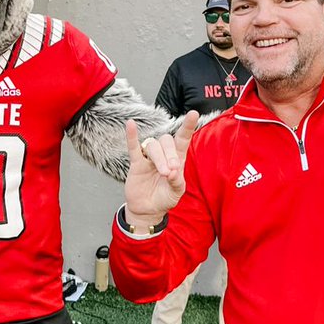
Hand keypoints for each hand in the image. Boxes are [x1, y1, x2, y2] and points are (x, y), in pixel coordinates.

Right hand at [123, 111, 199, 225]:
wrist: (148, 210)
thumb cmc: (164, 198)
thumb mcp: (176, 193)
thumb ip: (177, 182)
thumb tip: (172, 171)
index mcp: (177, 159)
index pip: (182, 139)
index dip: (188, 126)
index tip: (193, 113)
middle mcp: (163, 155)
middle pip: (166, 141)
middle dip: (170, 154)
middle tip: (171, 170)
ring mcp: (149, 158)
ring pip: (152, 146)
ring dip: (159, 158)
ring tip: (163, 173)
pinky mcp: (136, 164)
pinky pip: (133, 147)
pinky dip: (131, 136)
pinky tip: (130, 124)